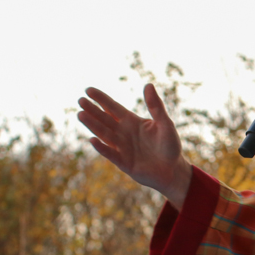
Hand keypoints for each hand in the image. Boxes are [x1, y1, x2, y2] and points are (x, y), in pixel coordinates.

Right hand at [78, 84, 192, 208]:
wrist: (173, 170)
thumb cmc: (170, 146)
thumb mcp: (165, 123)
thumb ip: (156, 106)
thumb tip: (148, 84)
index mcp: (132, 122)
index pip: (113, 107)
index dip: (101, 99)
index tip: (88, 90)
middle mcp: (123, 133)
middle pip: (104, 119)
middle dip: (92, 110)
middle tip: (80, 100)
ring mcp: (122, 148)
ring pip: (104, 134)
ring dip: (93, 125)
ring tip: (81, 114)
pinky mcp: (124, 163)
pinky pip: (111, 154)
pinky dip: (102, 148)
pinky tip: (93, 140)